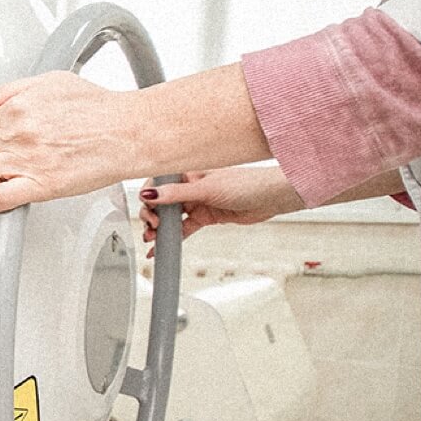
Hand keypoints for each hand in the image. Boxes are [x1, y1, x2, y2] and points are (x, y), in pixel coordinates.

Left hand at [0, 71, 148, 212]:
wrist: (129, 131)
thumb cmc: (99, 108)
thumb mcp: (49, 81)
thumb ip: (6, 92)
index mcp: (18, 106)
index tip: (0, 144)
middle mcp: (18, 132)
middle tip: (6, 161)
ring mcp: (26, 159)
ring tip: (4, 178)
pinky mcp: (39, 186)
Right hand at [139, 165, 303, 254]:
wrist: (272, 198)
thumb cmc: (247, 183)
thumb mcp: (206, 189)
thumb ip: (176, 194)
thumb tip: (149, 194)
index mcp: (188, 172)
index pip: (157, 182)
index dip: (148, 196)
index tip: (149, 209)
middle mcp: (189, 186)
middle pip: (160, 202)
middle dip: (150, 216)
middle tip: (152, 228)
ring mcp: (197, 202)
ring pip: (170, 217)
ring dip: (159, 229)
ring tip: (152, 240)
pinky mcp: (204, 217)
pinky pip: (183, 229)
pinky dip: (173, 238)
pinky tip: (162, 247)